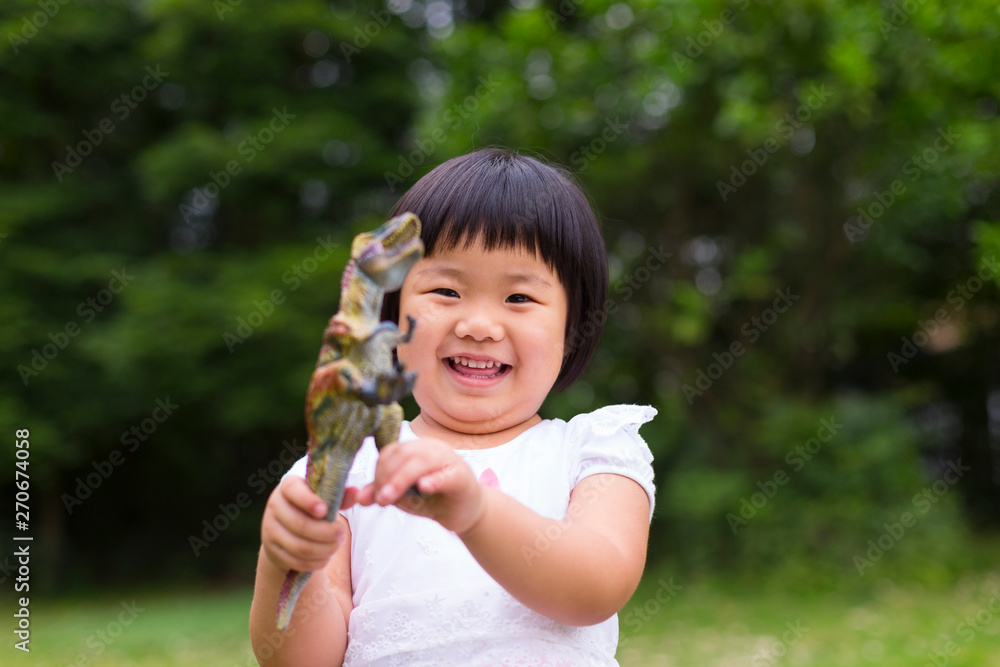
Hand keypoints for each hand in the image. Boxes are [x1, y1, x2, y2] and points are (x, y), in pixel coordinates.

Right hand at [261, 475, 356, 572]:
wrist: (288, 529)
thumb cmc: (313, 508)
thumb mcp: (326, 497)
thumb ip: (341, 495)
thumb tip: (355, 492)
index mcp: (287, 486)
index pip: (292, 490)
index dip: (308, 501)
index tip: (325, 511)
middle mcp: (274, 506)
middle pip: (299, 524)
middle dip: (325, 532)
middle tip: (342, 534)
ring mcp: (270, 530)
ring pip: (299, 546)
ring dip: (323, 549)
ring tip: (337, 545)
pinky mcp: (272, 551)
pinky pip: (296, 561)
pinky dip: (315, 562)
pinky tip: (326, 557)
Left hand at [356, 438, 484, 534]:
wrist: (464, 513)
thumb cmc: (433, 501)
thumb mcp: (404, 497)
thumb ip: (384, 493)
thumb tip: (359, 497)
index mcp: (417, 449)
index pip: (391, 451)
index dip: (378, 471)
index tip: (374, 494)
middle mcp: (433, 448)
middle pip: (403, 453)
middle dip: (386, 476)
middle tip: (381, 499)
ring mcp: (449, 460)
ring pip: (421, 461)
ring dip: (401, 479)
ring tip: (388, 499)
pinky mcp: (462, 477)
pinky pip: (446, 475)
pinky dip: (434, 480)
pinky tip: (424, 487)